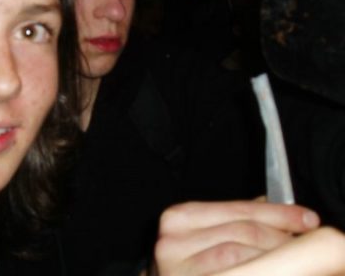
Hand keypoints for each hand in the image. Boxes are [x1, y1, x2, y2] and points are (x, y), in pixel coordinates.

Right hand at [151, 200, 319, 275]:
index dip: (277, 213)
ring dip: (276, 257)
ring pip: (241, 256)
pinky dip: (261, 270)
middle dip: (281, 237)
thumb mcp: (202, 234)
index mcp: (177, 218)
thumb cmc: (184, 264)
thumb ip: (234, 219)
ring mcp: (179, 270)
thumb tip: (276, 209)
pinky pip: (237, 274)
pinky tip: (275, 270)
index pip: (237, 210)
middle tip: (304, 242)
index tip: (306, 219)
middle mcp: (172, 242)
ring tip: (295, 260)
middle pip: (242, 232)